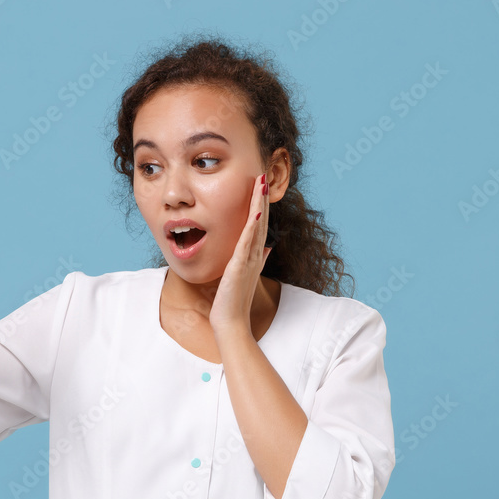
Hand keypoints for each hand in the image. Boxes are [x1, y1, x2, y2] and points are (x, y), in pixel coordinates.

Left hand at [208, 172, 271, 336]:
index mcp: (254, 256)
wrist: (231, 322)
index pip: (259, 225)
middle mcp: (255, 255)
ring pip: (256, 227)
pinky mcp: (240, 267)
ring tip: (260, 184)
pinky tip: (255, 213)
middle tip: (263, 176)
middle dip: (261, 198)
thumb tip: (266, 249)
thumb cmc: (234, 301)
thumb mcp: (245, 276)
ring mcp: (249, 260)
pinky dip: (252, 227)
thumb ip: (257, 261)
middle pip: (261, 221)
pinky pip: (247, 243)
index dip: (260, 205)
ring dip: (259, 205)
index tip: (259, 186)